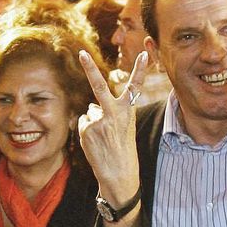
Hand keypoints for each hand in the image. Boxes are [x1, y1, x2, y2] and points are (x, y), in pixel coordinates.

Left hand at [78, 50, 146, 205]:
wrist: (119, 174)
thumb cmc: (123, 150)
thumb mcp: (122, 128)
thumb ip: (107, 113)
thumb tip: (91, 107)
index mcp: (128, 111)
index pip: (135, 86)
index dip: (140, 69)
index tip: (145, 53)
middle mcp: (114, 113)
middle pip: (99, 86)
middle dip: (89, 68)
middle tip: (82, 52)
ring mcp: (99, 120)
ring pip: (90, 112)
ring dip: (93, 123)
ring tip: (104, 140)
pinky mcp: (88, 129)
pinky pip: (84, 123)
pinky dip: (87, 132)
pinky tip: (96, 143)